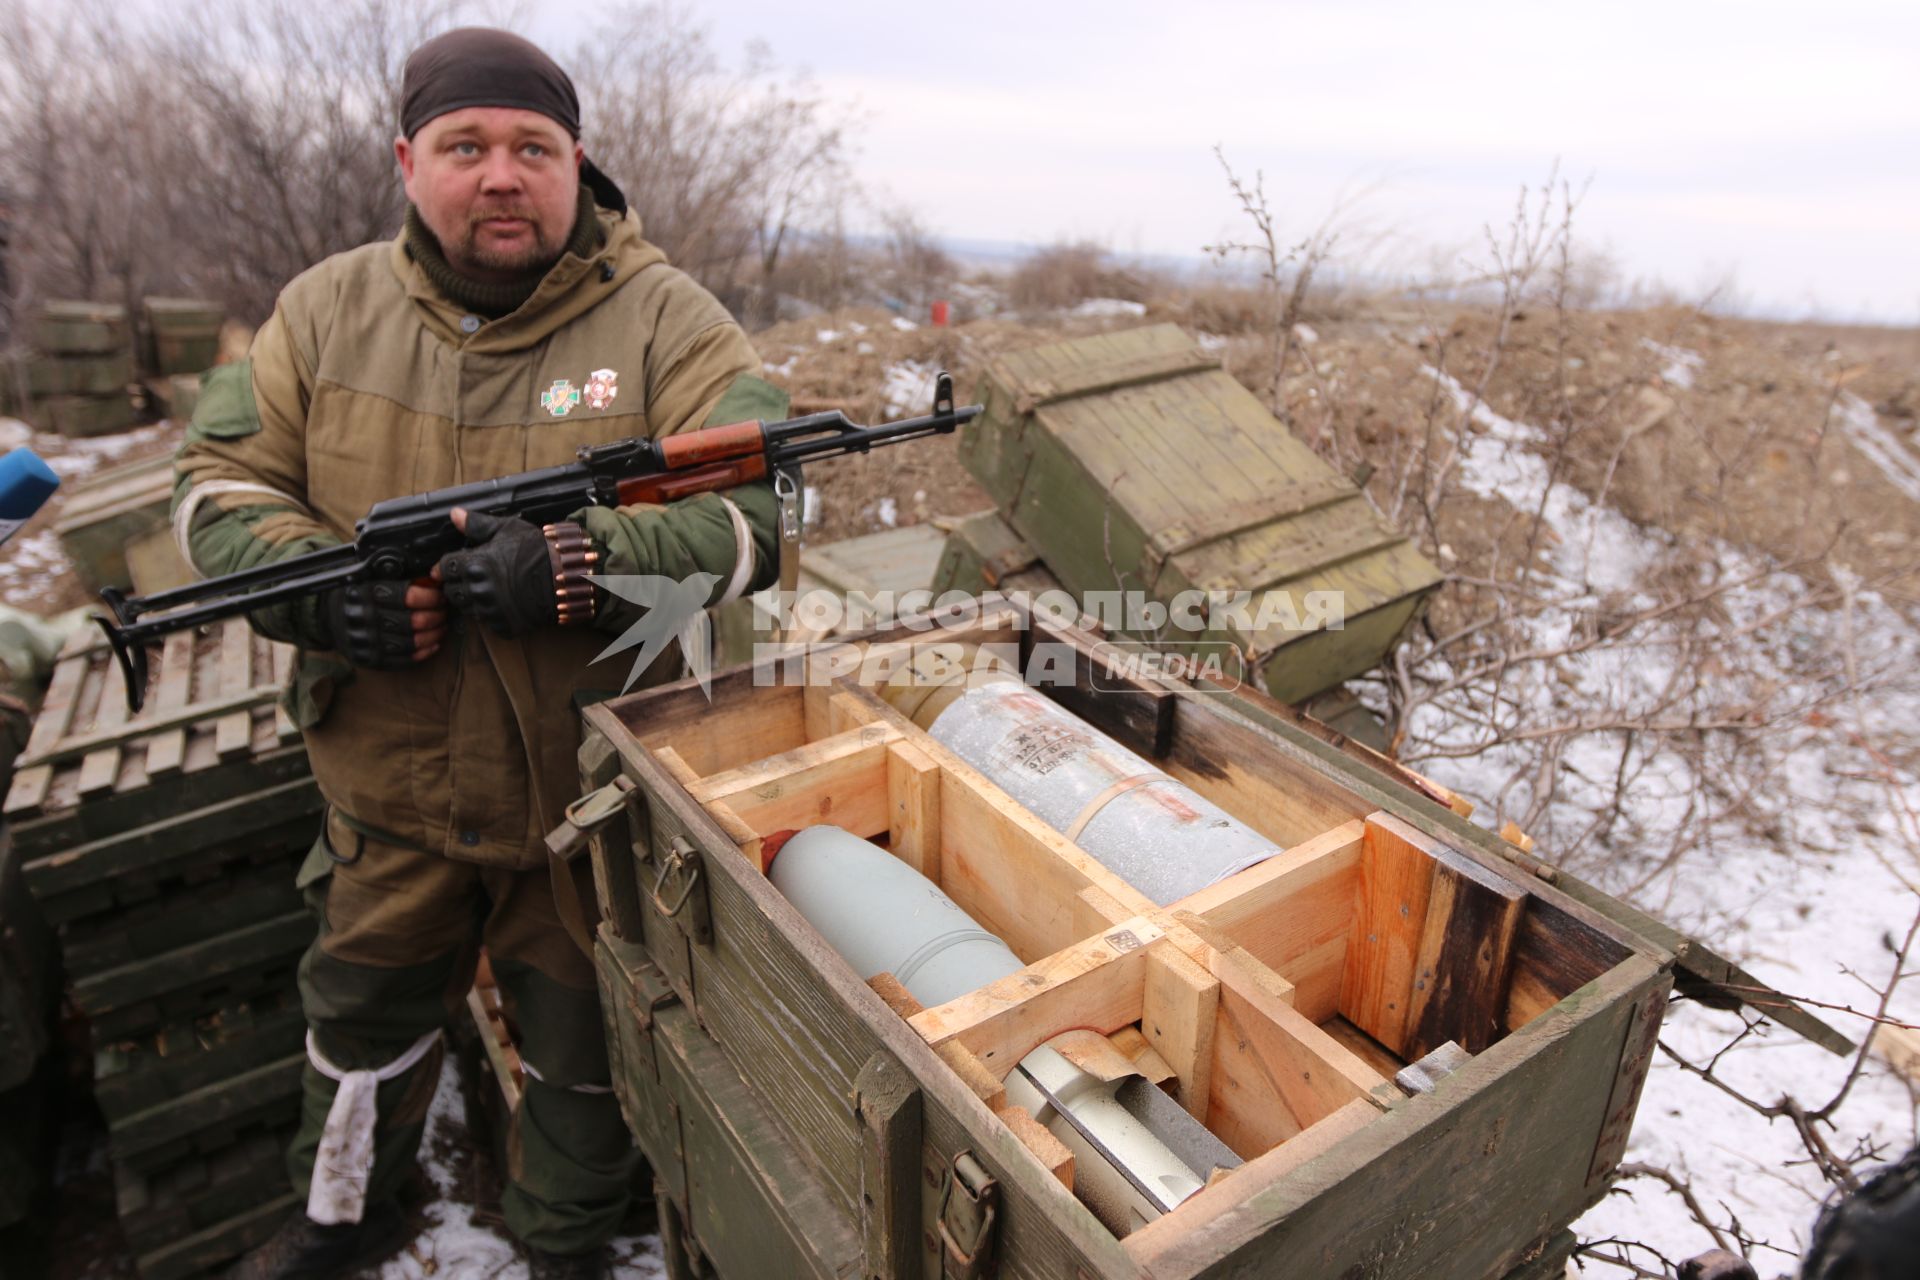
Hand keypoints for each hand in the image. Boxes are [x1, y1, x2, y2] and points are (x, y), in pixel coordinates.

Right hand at [323, 577, 445, 668]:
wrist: (328, 617)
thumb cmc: (358, 593)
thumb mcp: (371, 577)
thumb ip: (399, 577)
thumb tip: (435, 578)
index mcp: (365, 592)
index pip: (408, 596)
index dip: (431, 596)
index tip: (440, 595)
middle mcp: (363, 617)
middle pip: (413, 621)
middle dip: (437, 616)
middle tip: (444, 611)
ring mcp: (365, 641)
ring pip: (411, 642)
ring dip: (434, 635)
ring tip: (442, 627)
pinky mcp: (368, 659)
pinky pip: (403, 660)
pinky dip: (424, 653)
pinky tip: (433, 644)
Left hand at [433, 508, 554, 636]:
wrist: (565, 577)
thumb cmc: (537, 549)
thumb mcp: (508, 529)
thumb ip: (477, 524)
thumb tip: (454, 514)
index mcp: (474, 565)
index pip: (443, 569)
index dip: (446, 567)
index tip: (453, 566)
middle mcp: (478, 590)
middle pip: (451, 592)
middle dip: (457, 584)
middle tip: (472, 578)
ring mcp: (490, 611)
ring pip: (467, 609)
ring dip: (472, 600)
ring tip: (488, 589)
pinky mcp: (502, 626)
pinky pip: (487, 622)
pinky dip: (491, 614)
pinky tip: (503, 602)